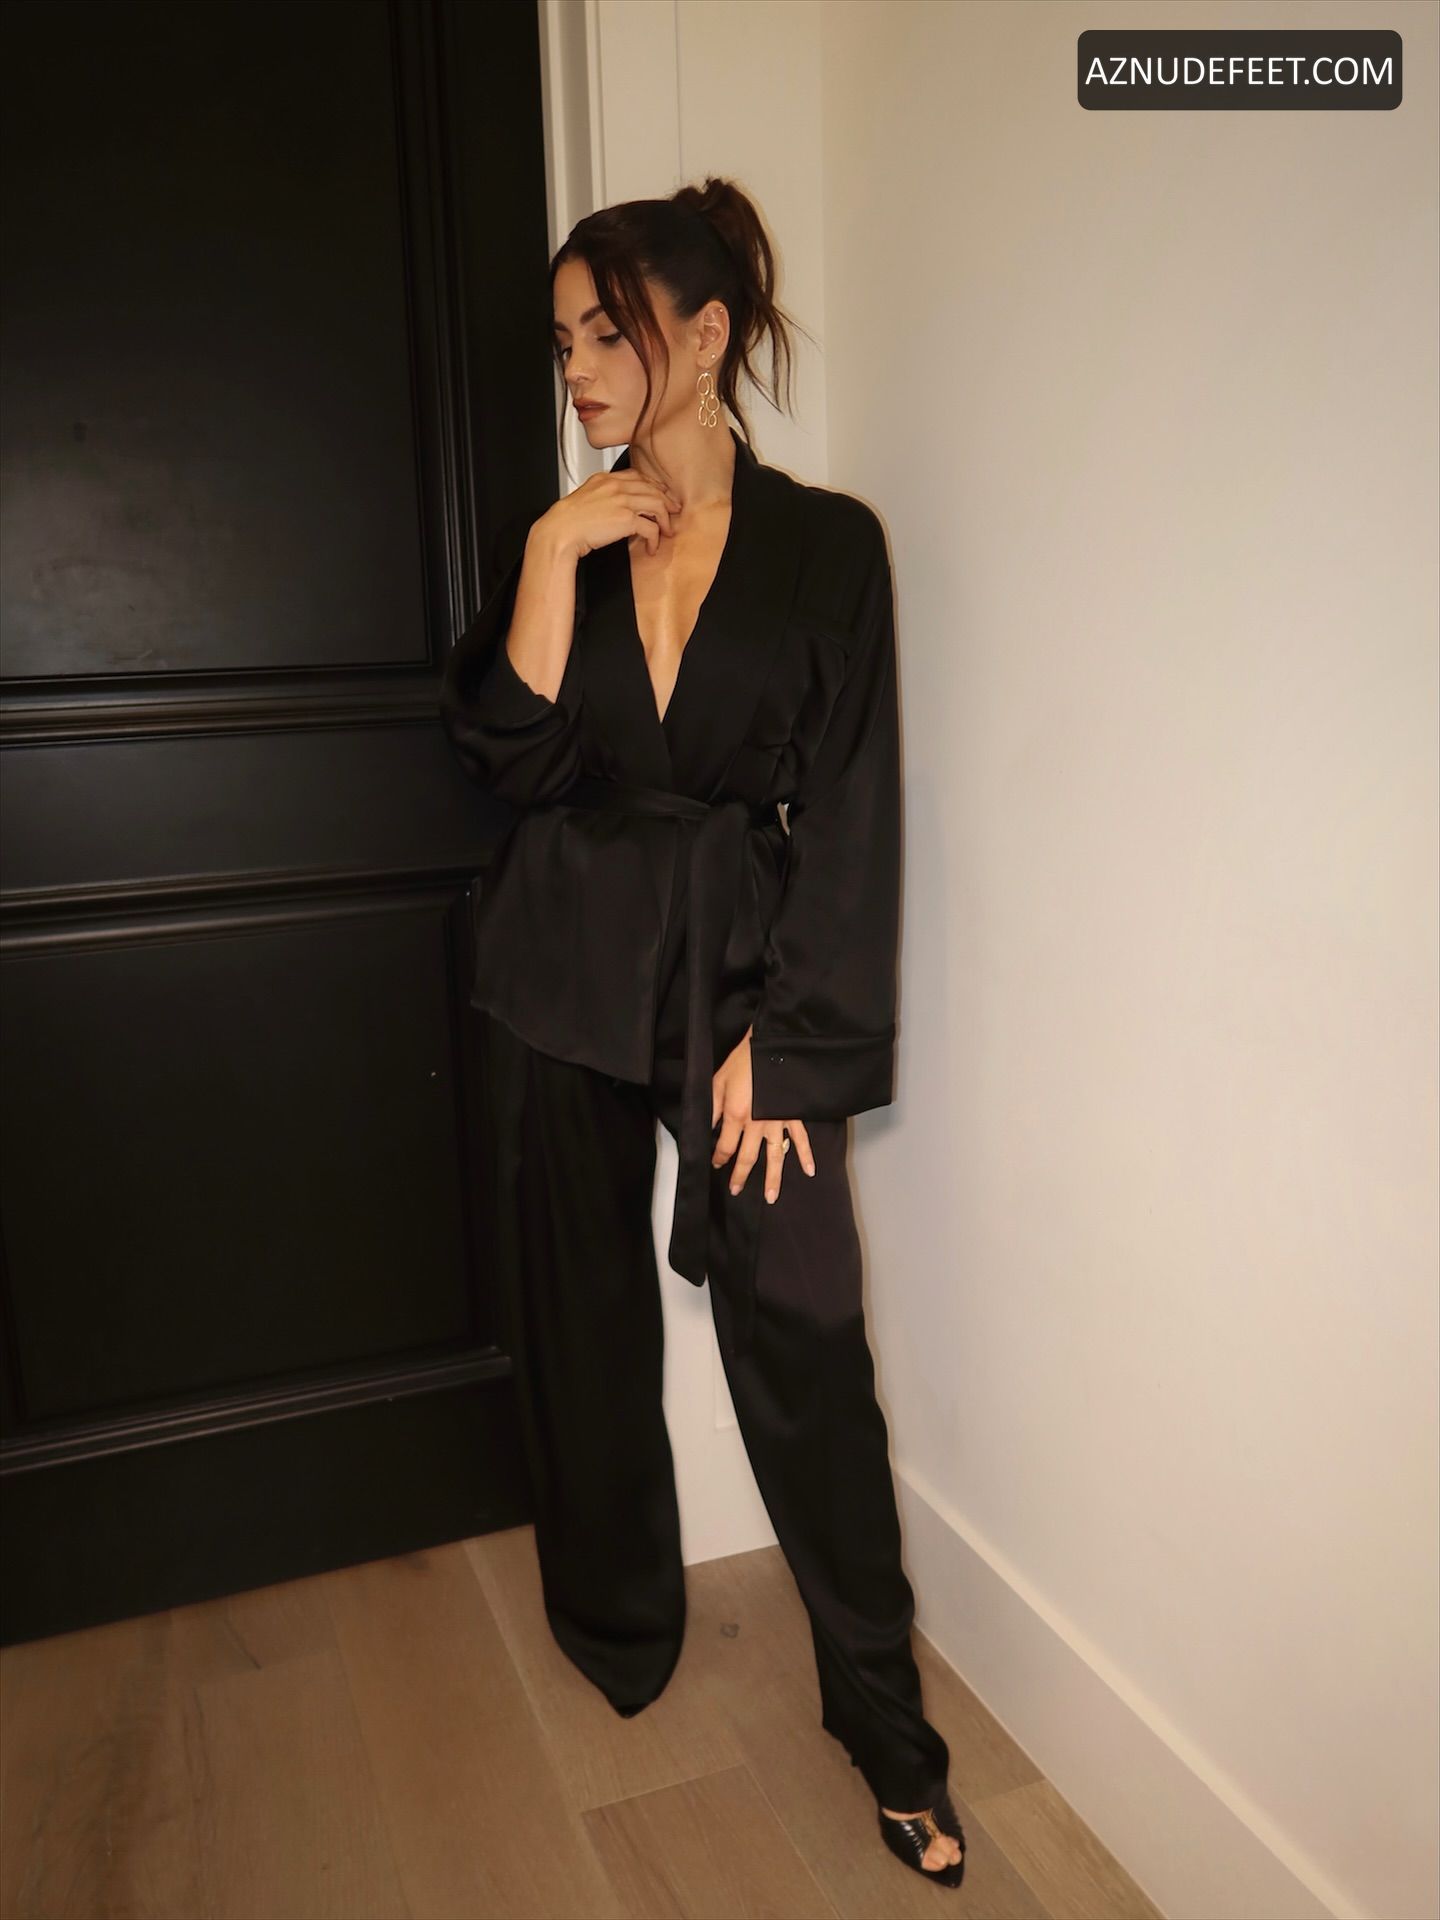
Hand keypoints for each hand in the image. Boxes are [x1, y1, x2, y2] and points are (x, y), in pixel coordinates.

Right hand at [538, 466, 682, 560]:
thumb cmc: (568, 521)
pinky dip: (654, 539)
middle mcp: (616, 486)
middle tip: (673, 512)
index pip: (638, 476)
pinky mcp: (626, 519)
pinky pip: (650, 528)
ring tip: (665, 531)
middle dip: (666, 502)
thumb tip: (614, 507)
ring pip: (657, 505)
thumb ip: (602, 496)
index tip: (661, 494)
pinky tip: (651, 546)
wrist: (560, 532)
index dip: (654, 486)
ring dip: (664, 520)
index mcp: (605, 479)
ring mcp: (622, 501)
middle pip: (652, 489)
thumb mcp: (585, 498)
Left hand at [710, 1024, 815, 1203]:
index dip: (719, 1158)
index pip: (725, 1146)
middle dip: (741, 1176)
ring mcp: (777, 1122)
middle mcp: (757, 1125)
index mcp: (736, 1116)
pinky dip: (806, 1155)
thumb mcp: (718, 1081)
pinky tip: (809, 1171)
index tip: (716, 1164)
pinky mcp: (793, 1115)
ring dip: (773, 1178)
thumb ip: (712, 1106)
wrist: (771, 1045)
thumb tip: (706, 1126)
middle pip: (748, 1158)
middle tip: (737, 1190)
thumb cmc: (743, 1060)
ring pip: (775, 1156)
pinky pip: (801, 1139)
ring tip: (771, 1197)